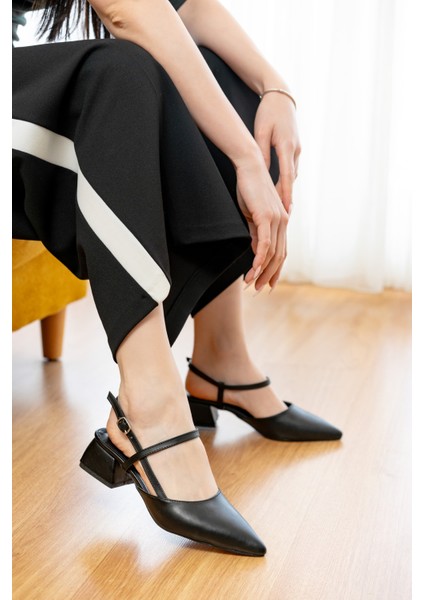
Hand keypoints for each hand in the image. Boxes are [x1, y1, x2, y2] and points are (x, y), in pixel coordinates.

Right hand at [235, 151, 288, 291]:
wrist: (249, 166)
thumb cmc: (249, 188)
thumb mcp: (253, 215)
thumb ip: (256, 232)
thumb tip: (256, 251)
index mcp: (282, 221)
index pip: (281, 252)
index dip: (275, 270)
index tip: (267, 283)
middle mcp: (283, 221)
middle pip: (279, 257)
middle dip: (268, 276)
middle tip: (258, 290)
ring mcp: (277, 219)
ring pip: (272, 253)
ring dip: (261, 271)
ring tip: (251, 283)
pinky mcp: (266, 217)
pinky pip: (264, 244)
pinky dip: (258, 259)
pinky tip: (252, 270)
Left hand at [254, 92, 300, 214]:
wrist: (281, 97)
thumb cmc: (268, 113)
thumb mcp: (261, 132)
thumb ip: (262, 153)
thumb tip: (263, 174)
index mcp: (286, 146)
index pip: (286, 176)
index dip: (285, 194)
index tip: (285, 210)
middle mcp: (295, 150)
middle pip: (291, 180)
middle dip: (288, 198)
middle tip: (284, 218)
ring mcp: (297, 149)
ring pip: (292, 175)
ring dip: (288, 191)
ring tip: (283, 210)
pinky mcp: (295, 148)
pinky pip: (291, 169)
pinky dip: (287, 182)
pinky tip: (282, 192)